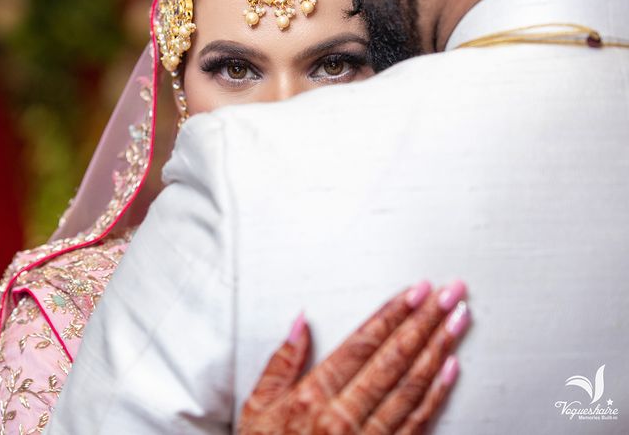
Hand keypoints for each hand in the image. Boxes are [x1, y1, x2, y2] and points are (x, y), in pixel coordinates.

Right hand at [239, 280, 469, 434]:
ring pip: (411, 386)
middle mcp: (342, 417)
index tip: (413, 292)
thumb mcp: (256, 409)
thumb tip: (300, 324)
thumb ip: (281, 364)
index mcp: (311, 397)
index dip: (391, 314)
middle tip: (447, 294)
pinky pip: (417, 422)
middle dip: (424, 320)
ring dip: (438, 349)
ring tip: (457, 321)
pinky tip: (450, 369)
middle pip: (393, 358)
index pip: (361, 344)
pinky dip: (437, 393)